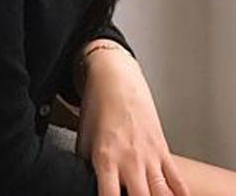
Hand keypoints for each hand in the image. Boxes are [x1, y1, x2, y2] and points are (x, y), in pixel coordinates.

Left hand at [74, 47, 190, 195]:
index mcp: (105, 158)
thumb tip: (86, 182)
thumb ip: (86, 167)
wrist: (116, 79)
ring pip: (162, 194)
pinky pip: (177, 180)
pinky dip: (180, 194)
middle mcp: (130, 160)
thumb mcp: (83, 140)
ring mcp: (149, 156)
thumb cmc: (98, 106)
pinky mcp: (163, 149)